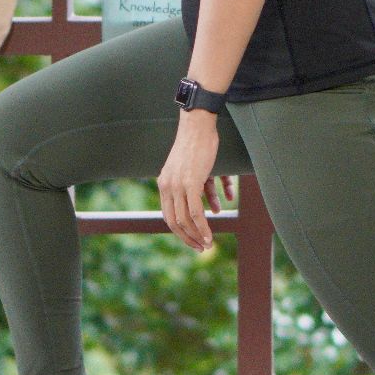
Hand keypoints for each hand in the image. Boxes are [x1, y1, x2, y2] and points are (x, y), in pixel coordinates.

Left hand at [159, 112, 234, 251]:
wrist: (198, 126)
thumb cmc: (198, 144)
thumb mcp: (190, 168)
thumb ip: (193, 187)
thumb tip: (208, 206)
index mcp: (164, 184)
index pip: (168, 216)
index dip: (179, 232)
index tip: (192, 240)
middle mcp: (167, 187)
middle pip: (174, 222)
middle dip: (187, 238)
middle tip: (200, 248)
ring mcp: (177, 186)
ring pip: (185, 220)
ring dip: (197, 236)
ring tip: (207, 244)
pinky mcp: (190, 183)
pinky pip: (196, 213)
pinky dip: (203, 228)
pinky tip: (210, 236)